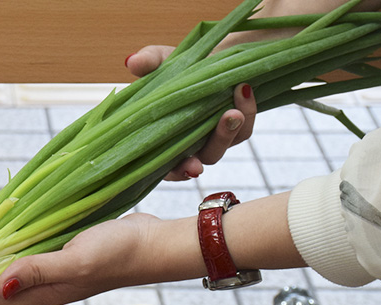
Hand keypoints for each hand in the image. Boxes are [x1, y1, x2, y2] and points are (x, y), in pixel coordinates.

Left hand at [0, 212, 164, 304]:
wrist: (154, 242)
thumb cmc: (120, 253)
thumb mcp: (78, 260)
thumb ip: (39, 270)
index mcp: (40, 292)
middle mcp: (39, 283)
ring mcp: (47, 265)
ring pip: (1, 257)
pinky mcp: (57, 247)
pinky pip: (20, 238)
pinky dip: (3, 223)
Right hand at [125, 45, 256, 180]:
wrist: (211, 57)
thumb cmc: (177, 66)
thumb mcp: (160, 60)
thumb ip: (148, 62)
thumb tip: (132, 61)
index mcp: (163, 139)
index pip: (168, 167)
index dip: (178, 171)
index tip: (191, 168)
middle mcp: (189, 146)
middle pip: (204, 158)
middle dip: (216, 144)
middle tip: (225, 122)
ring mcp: (213, 139)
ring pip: (225, 145)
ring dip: (231, 130)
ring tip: (234, 108)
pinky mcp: (236, 129)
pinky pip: (244, 130)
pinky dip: (247, 111)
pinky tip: (244, 89)